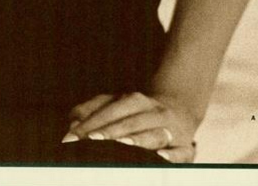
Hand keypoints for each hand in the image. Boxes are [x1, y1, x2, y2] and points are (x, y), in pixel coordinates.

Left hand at [62, 91, 197, 162]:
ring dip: (138, 139)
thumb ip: (93, 109)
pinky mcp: (186, 147)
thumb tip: (72, 120)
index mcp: (136, 100)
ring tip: (122, 144)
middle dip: (111, 130)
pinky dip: (172, 155)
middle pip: (131, 120)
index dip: (92, 121)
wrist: (179, 111)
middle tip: (91, 139)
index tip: (73, 134)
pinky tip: (161, 157)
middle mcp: (154, 112)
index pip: (112, 109)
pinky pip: (182, 153)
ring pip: (154, 134)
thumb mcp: (116, 104)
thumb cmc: (138, 113)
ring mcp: (171, 129)